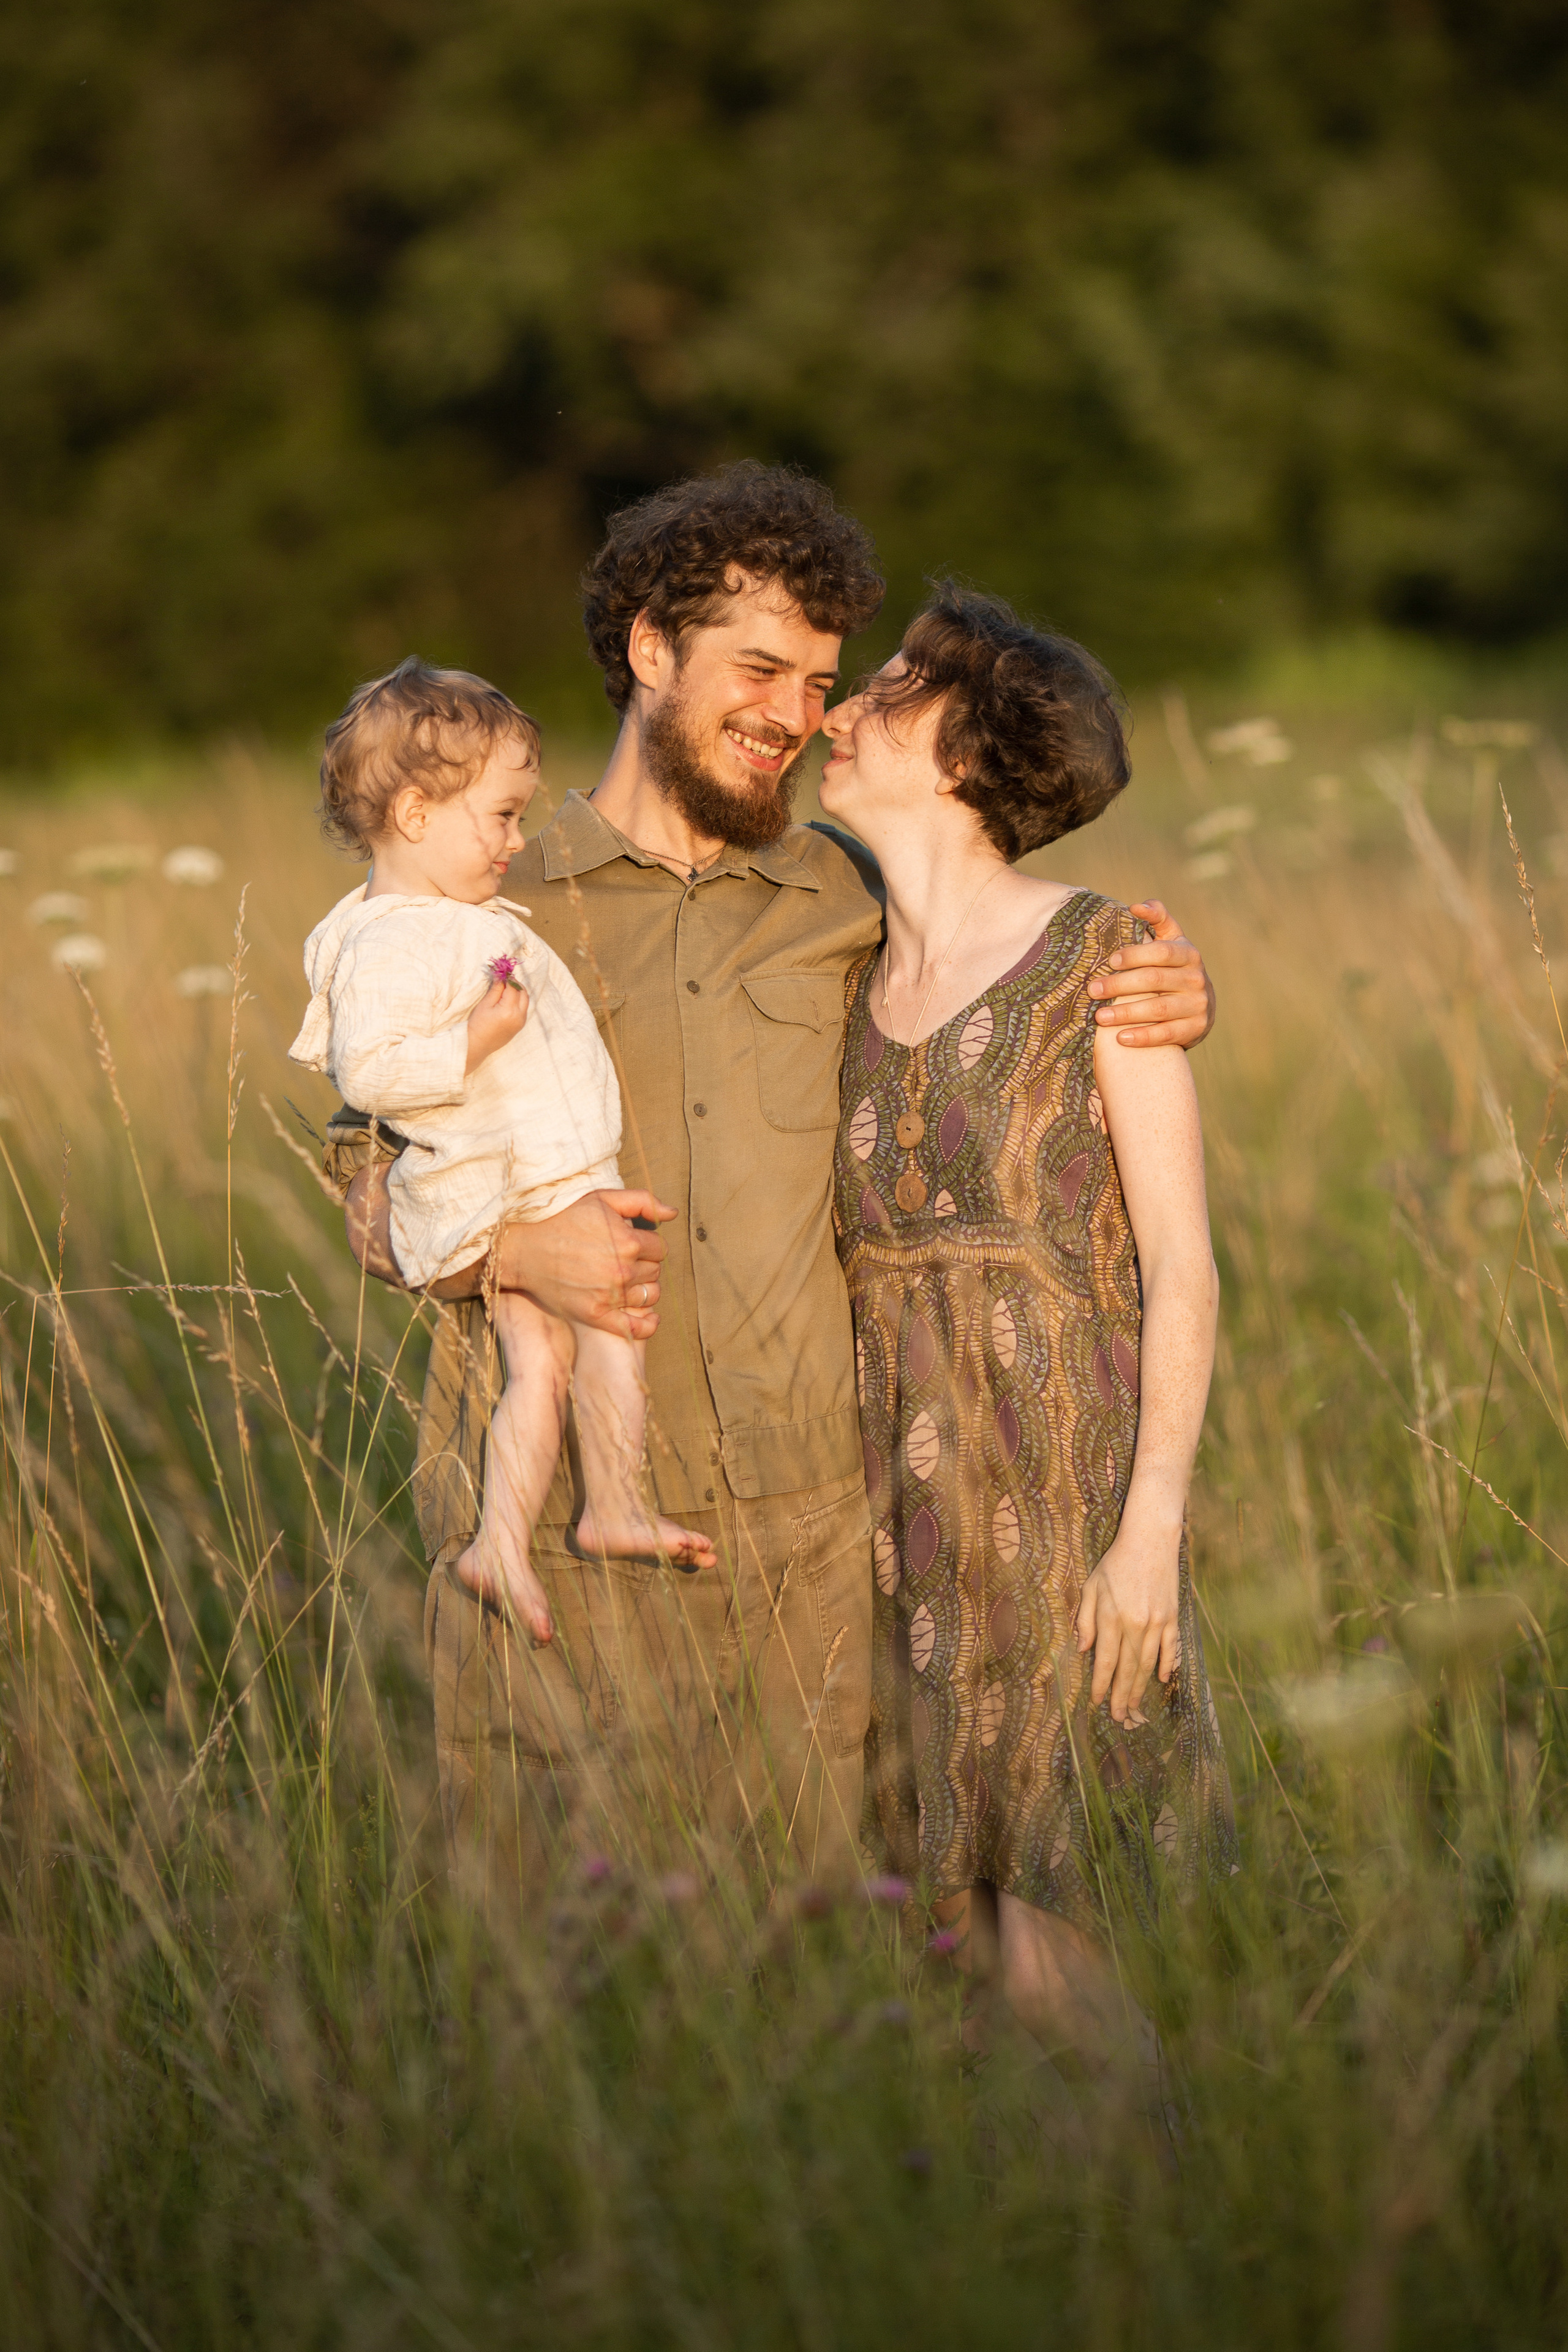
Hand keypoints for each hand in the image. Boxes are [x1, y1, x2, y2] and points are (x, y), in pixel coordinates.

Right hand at [343, 1169, 671, 1332]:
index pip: (659, 1248)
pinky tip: (648, 1318)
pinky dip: (646, 1324)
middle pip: (655, 1272)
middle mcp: (621, 1270)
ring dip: (643, 1289)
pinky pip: (634, 1327)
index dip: (648, 1244)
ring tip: (626, 1281)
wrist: (523, 1247)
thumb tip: (672, 1214)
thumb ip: (642, 1201)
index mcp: (626, 1240)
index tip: (632, 1243)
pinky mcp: (594, 1315)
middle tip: (624, 1260)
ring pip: (649, 1296)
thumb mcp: (601, 1198)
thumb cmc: (562, 1218)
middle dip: (645, 1265)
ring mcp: (608, 1295)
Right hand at [465, 976, 528, 1072]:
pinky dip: (519, 1001)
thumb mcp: (485, 1004)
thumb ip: (496, 989)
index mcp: (509, 1010)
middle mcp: (519, 1016)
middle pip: (523, 993)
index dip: (508, 978)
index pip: (513, 987)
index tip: (502, 973)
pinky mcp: (520, 1026)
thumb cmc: (477, 1024)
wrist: (477, 1045)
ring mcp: (521, 1022)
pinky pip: (524, 1009)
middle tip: (505, 979)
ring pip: (525, 1001)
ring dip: (518, 992)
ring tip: (506, 989)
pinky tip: (508, 1000)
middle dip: (516, 984)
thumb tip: (501, 976)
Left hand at [1075, 1531, 1180, 1724]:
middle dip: (1120, 1695)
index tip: (1096, 1701)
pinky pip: (1170, 1647)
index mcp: (1111, 1617)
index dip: (1100, 1684)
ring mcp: (1156, 1622)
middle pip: (1127, 1669)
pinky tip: (1162, 1679)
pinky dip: (1166, 1664)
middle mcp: (1135, 1624)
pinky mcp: (1171, 1617)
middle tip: (1118, 1717)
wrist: (1150, 1541)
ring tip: (1134, 1707)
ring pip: (1147, 1664)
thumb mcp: (1092, 1586)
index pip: (1104, 1661)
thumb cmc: (1116, 1563)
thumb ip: (1086, 1619)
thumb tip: (1084, 1649)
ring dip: (1140, 1687)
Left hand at [1087, 900, 1214, 1047]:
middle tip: (1092, 990)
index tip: (1110, 960)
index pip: (1161, 952)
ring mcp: (1197, 1005)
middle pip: (1155, 980)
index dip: (1135, 955)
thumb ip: (1158, 919)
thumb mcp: (1173, 941)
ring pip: (1159, 1009)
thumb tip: (1136, 906)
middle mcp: (1196, 979)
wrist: (1202, 1006)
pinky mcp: (1194, 1029)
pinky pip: (1167, 1034)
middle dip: (1121, 985)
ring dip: (1127, 1013)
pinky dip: (1143, 1037)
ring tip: (1099, 1017)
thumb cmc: (1175, 968)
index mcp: (1188, 954)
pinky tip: (1120, 1039)